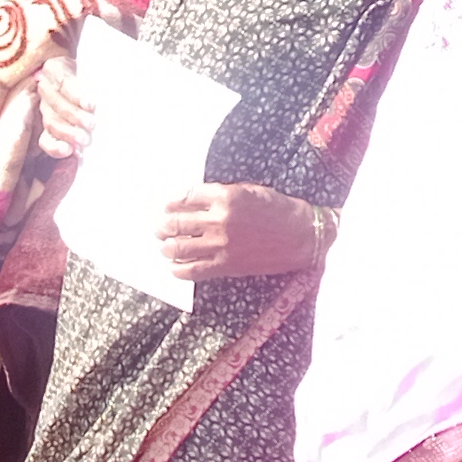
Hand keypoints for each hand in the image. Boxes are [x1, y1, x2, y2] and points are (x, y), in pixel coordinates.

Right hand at [30, 52, 93, 158]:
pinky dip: (55, 147)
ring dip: (68, 133)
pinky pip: (45, 140)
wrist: (85, 82)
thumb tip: (118, 83)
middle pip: (57, 104)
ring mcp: (45, 109)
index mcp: (55, 69)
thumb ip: (103, 74)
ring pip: (51, 122)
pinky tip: (69, 151)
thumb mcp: (96, 68)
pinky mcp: (48, 128)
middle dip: (74, 116)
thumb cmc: (93, 75)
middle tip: (92, 125)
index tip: (91, 105)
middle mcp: (46, 89)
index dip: (76, 95)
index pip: (63, 82)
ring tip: (84, 140)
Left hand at [156, 183, 331, 280]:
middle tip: (160, 229)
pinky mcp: (226, 265)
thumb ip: (220, 194)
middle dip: (164, 226)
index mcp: (225, 197)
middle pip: (177, 223)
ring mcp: (221, 244)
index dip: (173, 203)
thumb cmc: (278, 209)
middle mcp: (219, 220)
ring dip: (167, 247)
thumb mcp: (249, 191)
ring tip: (165, 247)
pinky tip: (175, 267)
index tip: (168, 207)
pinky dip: (178, 269)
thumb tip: (193, 200)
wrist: (301, 235)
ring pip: (179, 247)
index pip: (186, 197)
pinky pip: (192, 270)